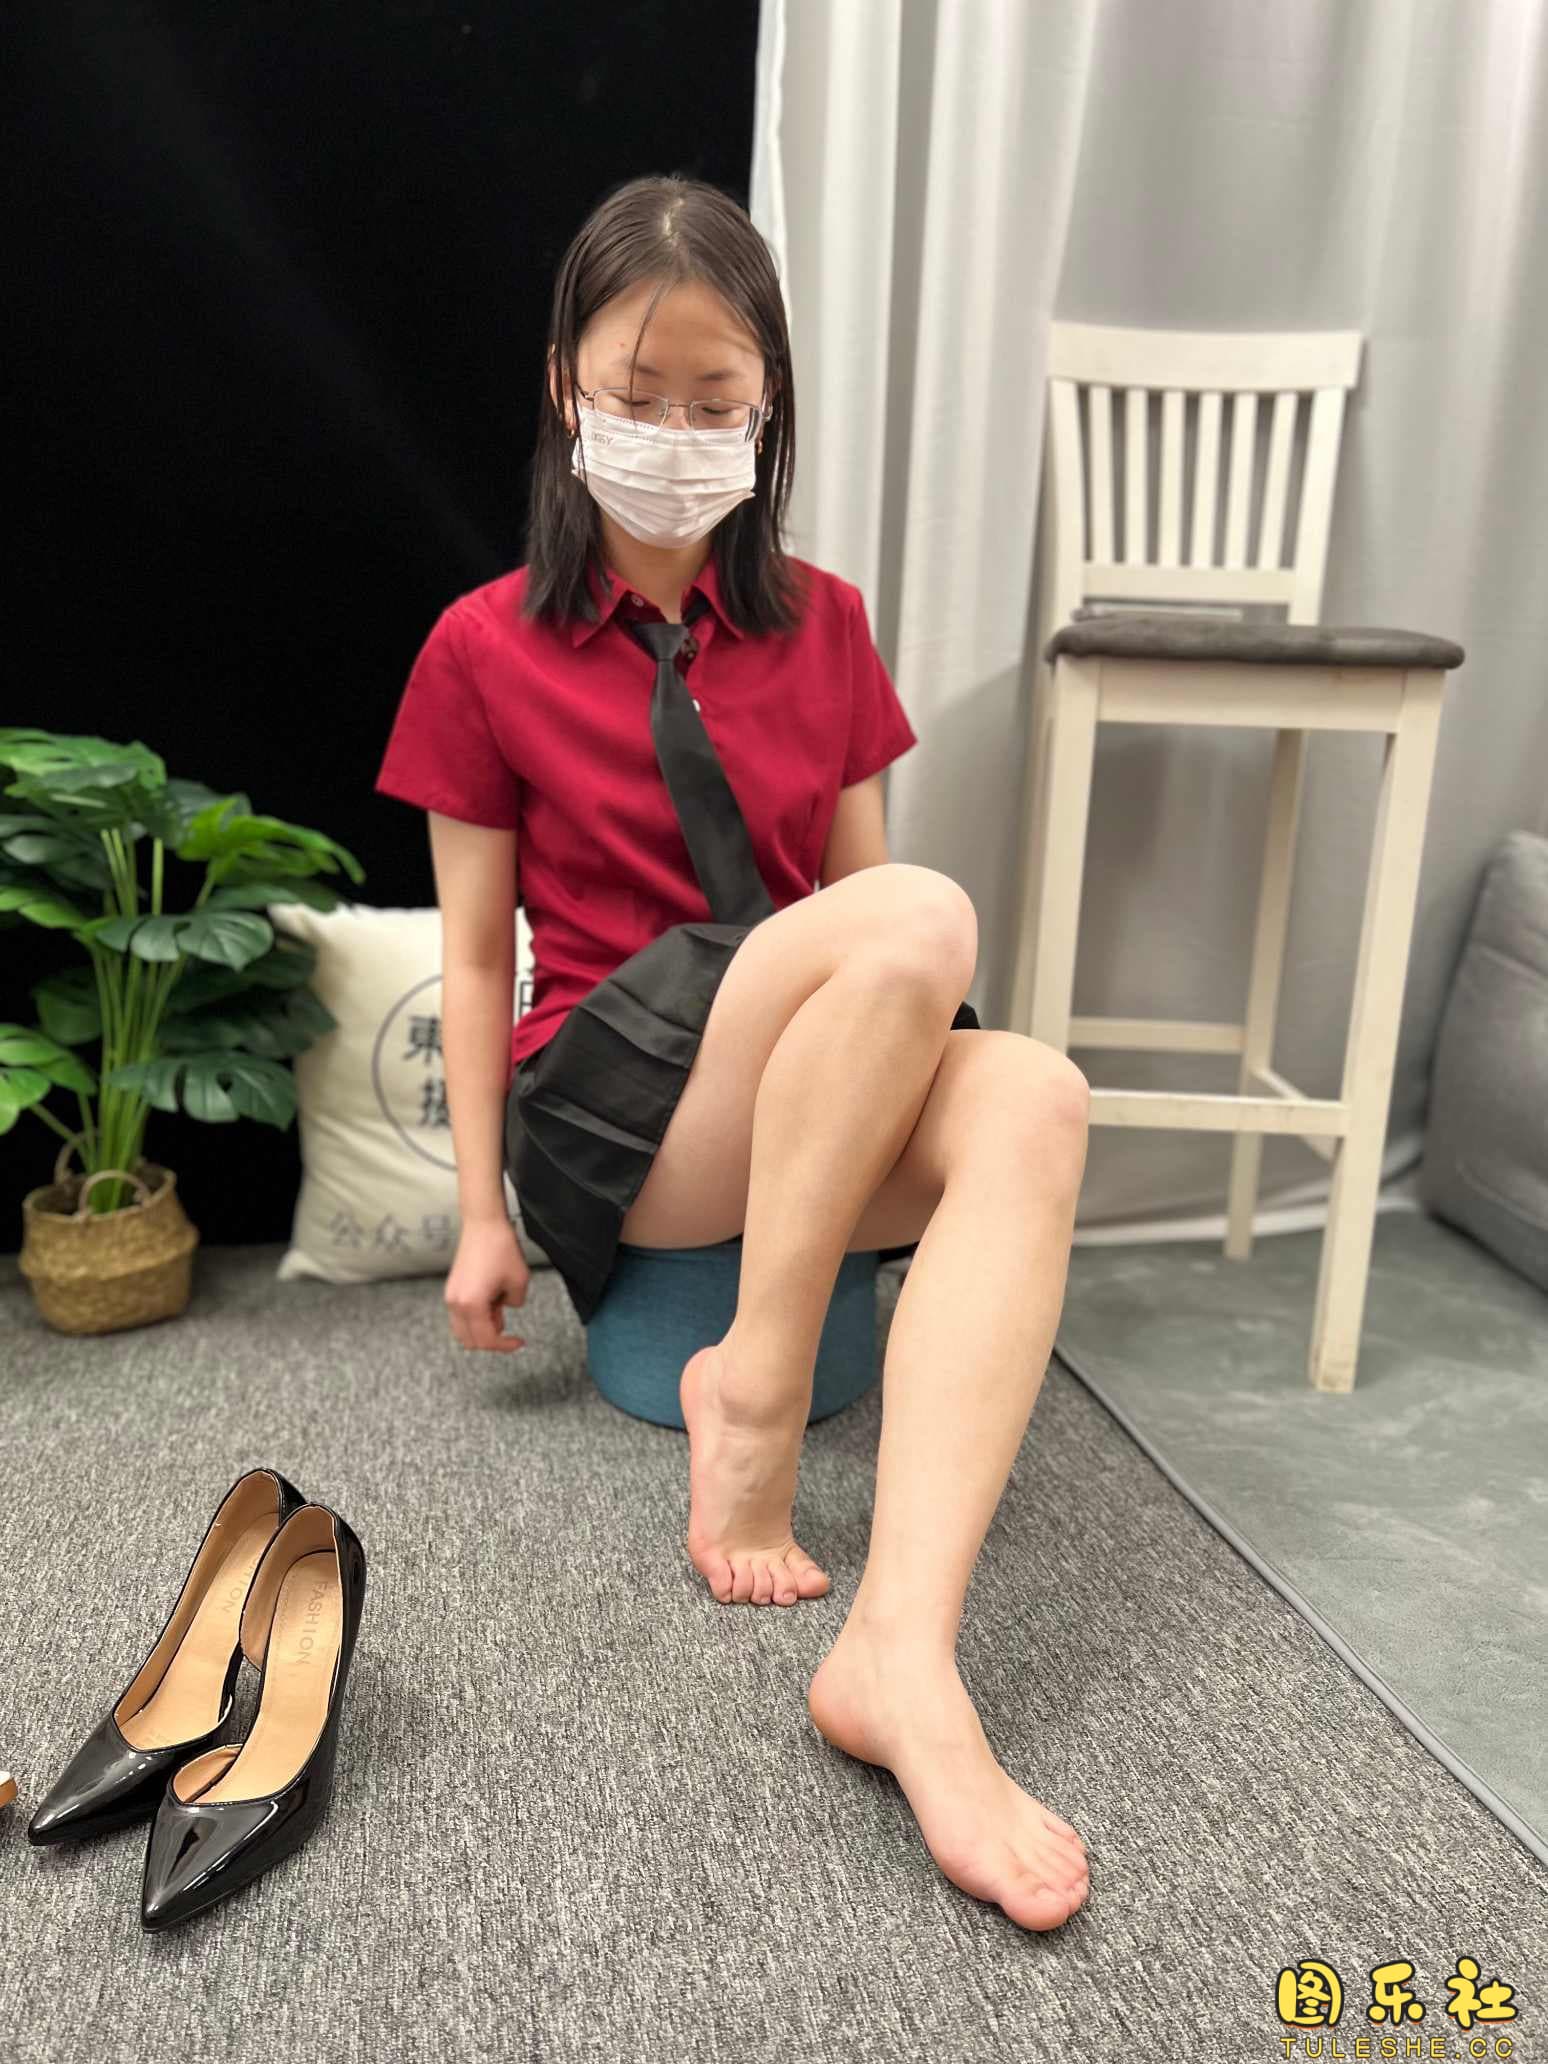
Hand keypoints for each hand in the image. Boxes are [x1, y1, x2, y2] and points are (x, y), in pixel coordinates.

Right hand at [445, 1217, 529, 1353]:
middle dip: (491, 1339)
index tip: (519, 1342)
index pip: (487, 1339)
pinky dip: (475, 1317)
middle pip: (470, 1341)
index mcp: (472, 1305)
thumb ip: (515, 1303)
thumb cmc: (501, 1248)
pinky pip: (461, 1315)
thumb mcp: (519, 1281)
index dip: (505, 1345)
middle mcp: (456, 1304)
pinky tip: (491, 1300)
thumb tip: (505, 1307)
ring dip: (482, 1328)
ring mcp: (450, 1296)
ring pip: (463, 1330)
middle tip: (508, 1326)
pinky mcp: (451, 1289)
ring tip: (499, 1307)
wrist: (483, 1224)